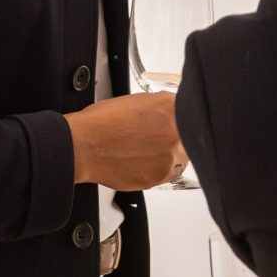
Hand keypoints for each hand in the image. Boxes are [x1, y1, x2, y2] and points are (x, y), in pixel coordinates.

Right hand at [66, 93, 185, 190]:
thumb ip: (164, 105)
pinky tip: (142, 161)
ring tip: (146, 150)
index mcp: (172, 108)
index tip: (177, 124)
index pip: (191, 114)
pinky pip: (168, 174)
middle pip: (188, 137)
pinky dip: (158, 169)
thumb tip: (173, 110)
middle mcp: (175, 133)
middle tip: (157, 138)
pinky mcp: (159, 177)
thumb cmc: (104, 123)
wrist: (85, 145)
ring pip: (181, 158)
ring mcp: (169, 156)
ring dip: (170, 155)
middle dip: (176, 138)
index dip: (183, 121)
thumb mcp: (140, 100)